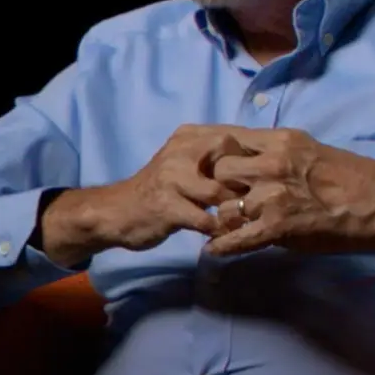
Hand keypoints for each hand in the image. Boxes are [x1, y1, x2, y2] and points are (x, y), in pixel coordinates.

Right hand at [37, 125, 251, 266]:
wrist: (115, 212)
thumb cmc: (158, 189)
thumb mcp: (183, 163)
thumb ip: (213, 159)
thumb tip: (256, 162)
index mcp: (187, 137)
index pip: (233, 138)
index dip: (251, 160)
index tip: (259, 179)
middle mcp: (180, 152)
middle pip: (230, 160)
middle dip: (246, 184)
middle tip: (255, 202)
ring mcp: (172, 179)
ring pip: (220, 193)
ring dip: (235, 211)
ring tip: (243, 222)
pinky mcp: (168, 207)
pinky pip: (205, 220)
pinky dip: (219, 231)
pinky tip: (223, 237)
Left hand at [203, 128, 374, 257]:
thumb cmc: (351, 176)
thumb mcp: (309, 149)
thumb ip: (275, 151)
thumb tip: (244, 158)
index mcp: (279, 141)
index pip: (227, 140)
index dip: (214, 155)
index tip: (208, 167)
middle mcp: (271, 164)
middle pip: (219, 172)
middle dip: (216, 186)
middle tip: (221, 199)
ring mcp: (273, 196)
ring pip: (224, 207)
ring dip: (224, 218)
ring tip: (226, 225)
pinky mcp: (278, 227)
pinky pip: (237, 238)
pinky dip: (223, 247)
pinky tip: (214, 250)